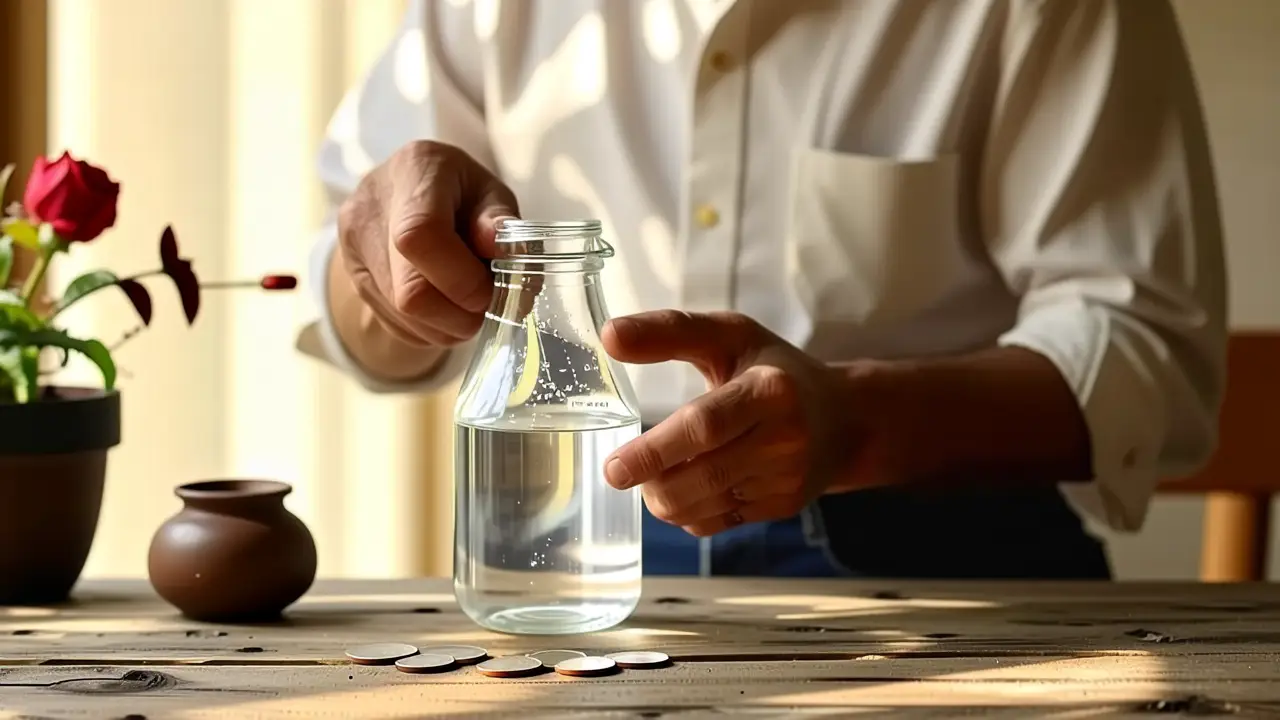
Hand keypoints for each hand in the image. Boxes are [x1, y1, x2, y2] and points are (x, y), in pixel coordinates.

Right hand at [336, 141, 518, 347]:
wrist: (407, 187)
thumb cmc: (459, 190)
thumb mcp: (491, 193)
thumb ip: (500, 222)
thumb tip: (504, 254)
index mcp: (414, 171)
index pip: (421, 236)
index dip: (462, 280)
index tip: (490, 290)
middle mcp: (370, 208)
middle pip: (410, 291)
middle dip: (460, 314)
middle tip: (486, 305)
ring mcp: (353, 247)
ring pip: (403, 315)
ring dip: (448, 325)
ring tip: (468, 303)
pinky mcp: (353, 278)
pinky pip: (395, 324)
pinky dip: (430, 328)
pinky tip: (445, 306)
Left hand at [601, 311, 864, 536]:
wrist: (844, 420)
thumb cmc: (773, 368)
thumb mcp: (730, 335)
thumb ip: (671, 332)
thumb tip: (609, 336)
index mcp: (770, 389)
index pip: (705, 426)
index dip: (655, 450)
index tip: (615, 466)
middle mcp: (783, 438)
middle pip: (703, 474)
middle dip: (652, 481)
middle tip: (618, 474)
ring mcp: (785, 479)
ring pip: (704, 506)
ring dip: (664, 499)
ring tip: (653, 476)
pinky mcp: (780, 507)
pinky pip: (715, 522)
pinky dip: (688, 511)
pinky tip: (686, 488)